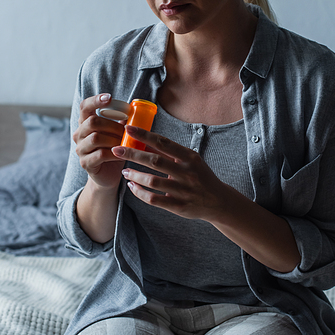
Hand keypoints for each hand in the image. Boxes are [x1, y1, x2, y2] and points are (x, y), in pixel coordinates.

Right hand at [73, 93, 125, 189]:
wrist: (108, 174)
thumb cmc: (114, 150)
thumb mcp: (118, 133)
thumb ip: (122, 121)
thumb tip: (135, 109)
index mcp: (85, 123)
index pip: (85, 106)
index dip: (95, 100)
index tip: (109, 97)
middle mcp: (79, 134)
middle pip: (92, 122)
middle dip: (113, 125)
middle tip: (126, 131)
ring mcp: (81, 149)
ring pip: (96, 138)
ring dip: (114, 139)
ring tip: (126, 143)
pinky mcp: (86, 163)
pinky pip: (100, 154)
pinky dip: (115, 153)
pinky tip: (123, 154)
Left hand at [111, 126, 227, 221]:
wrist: (218, 202)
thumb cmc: (200, 177)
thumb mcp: (192, 161)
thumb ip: (171, 153)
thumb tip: (146, 140)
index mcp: (190, 157)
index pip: (164, 143)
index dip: (145, 135)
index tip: (129, 128)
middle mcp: (187, 173)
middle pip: (155, 161)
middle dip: (133, 154)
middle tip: (116, 150)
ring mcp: (183, 190)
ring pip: (152, 181)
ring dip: (135, 175)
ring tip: (124, 171)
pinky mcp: (179, 206)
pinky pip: (154, 199)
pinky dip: (140, 192)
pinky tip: (132, 186)